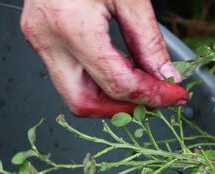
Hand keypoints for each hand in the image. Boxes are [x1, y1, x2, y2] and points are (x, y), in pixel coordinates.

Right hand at [20, 0, 188, 116]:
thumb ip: (149, 42)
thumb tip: (166, 77)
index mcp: (70, 24)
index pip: (116, 83)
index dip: (151, 96)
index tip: (175, 96)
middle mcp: (47, 37)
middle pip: (83, 102)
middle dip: (122, 108)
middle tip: (154, 101)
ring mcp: (39, 38)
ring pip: (72, 93)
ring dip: (110, 98)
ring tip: (141, 86)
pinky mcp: (40, 36)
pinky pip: (68, 74)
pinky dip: (97, 80)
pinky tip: (121, 70)